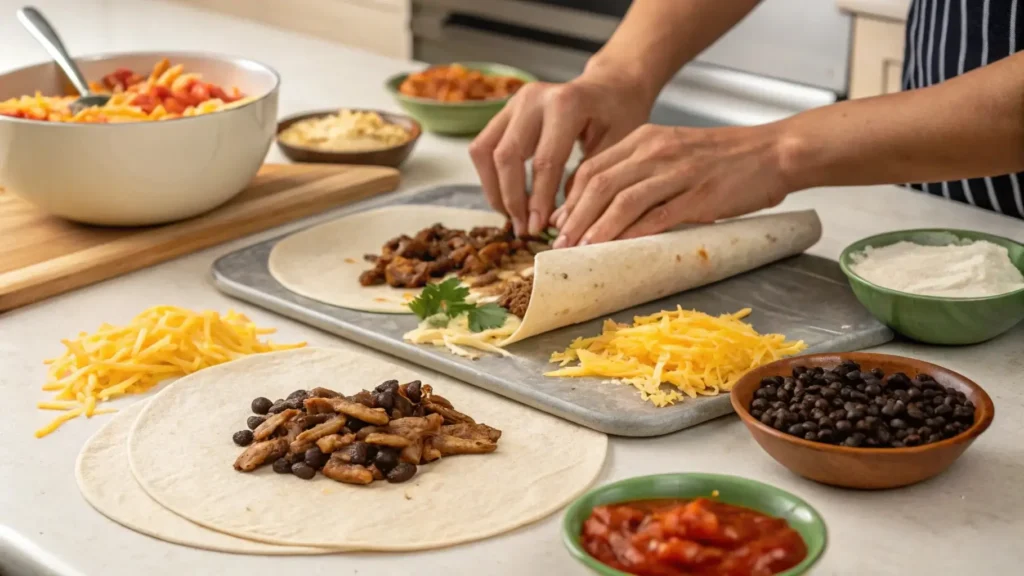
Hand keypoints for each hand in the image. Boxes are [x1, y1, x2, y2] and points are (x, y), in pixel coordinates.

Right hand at [469, 74, 651, 234]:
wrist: (609, 88)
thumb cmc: (618, 117)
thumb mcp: (616, 148)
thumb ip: (586, 181)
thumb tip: (557, 220)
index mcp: (565, 104)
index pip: (544, 161)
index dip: (538, 200)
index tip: (538, 230)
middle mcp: (533, 98)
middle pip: (506, 155)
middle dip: (511, 199)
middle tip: (523, 229)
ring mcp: (514, 102)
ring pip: (484, 151)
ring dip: (494, 189)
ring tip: (512, 217)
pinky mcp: (503, 111)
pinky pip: (482, 147)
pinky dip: (490, 177)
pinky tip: (508, 198)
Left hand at [550, 123, 792, 247]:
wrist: (773, 152)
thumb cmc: (724, 158)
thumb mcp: (674, 151)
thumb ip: (641, 170)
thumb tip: (605, 206)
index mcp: (646, 138)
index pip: (593, 167)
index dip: (569, 198)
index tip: (557, 222)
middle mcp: (657, 151)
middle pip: (600, 185)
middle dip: (574, 217)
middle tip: (560, 243)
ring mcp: (678, 173)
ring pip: (622, 202)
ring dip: (596, 230)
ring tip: (580, 251)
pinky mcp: (700, 196)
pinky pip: (657, 217)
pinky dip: (632, 235)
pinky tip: (618, 249)